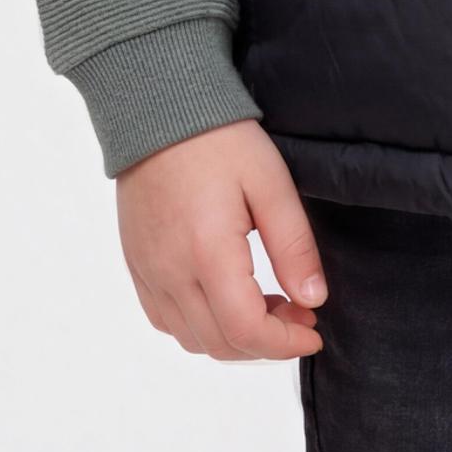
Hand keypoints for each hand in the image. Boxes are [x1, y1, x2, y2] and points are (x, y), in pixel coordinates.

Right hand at [116, 117, 327, 358]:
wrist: (158, 108)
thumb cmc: (220, 139)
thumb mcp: (271, 183)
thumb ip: (293, 246)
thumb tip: (313, 300)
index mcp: (207, 252)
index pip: (246, 331)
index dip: (285, 343)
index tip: (314, 329)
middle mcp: (170, 272)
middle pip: (220, 344)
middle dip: (267, 342)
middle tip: (298, 311)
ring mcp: (148, 272)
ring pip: (191, 339)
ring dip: (233, 337)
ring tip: (265, 302)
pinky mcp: (137, 265)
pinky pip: (165, 319)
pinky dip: (199, 325)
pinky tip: (224, 297)